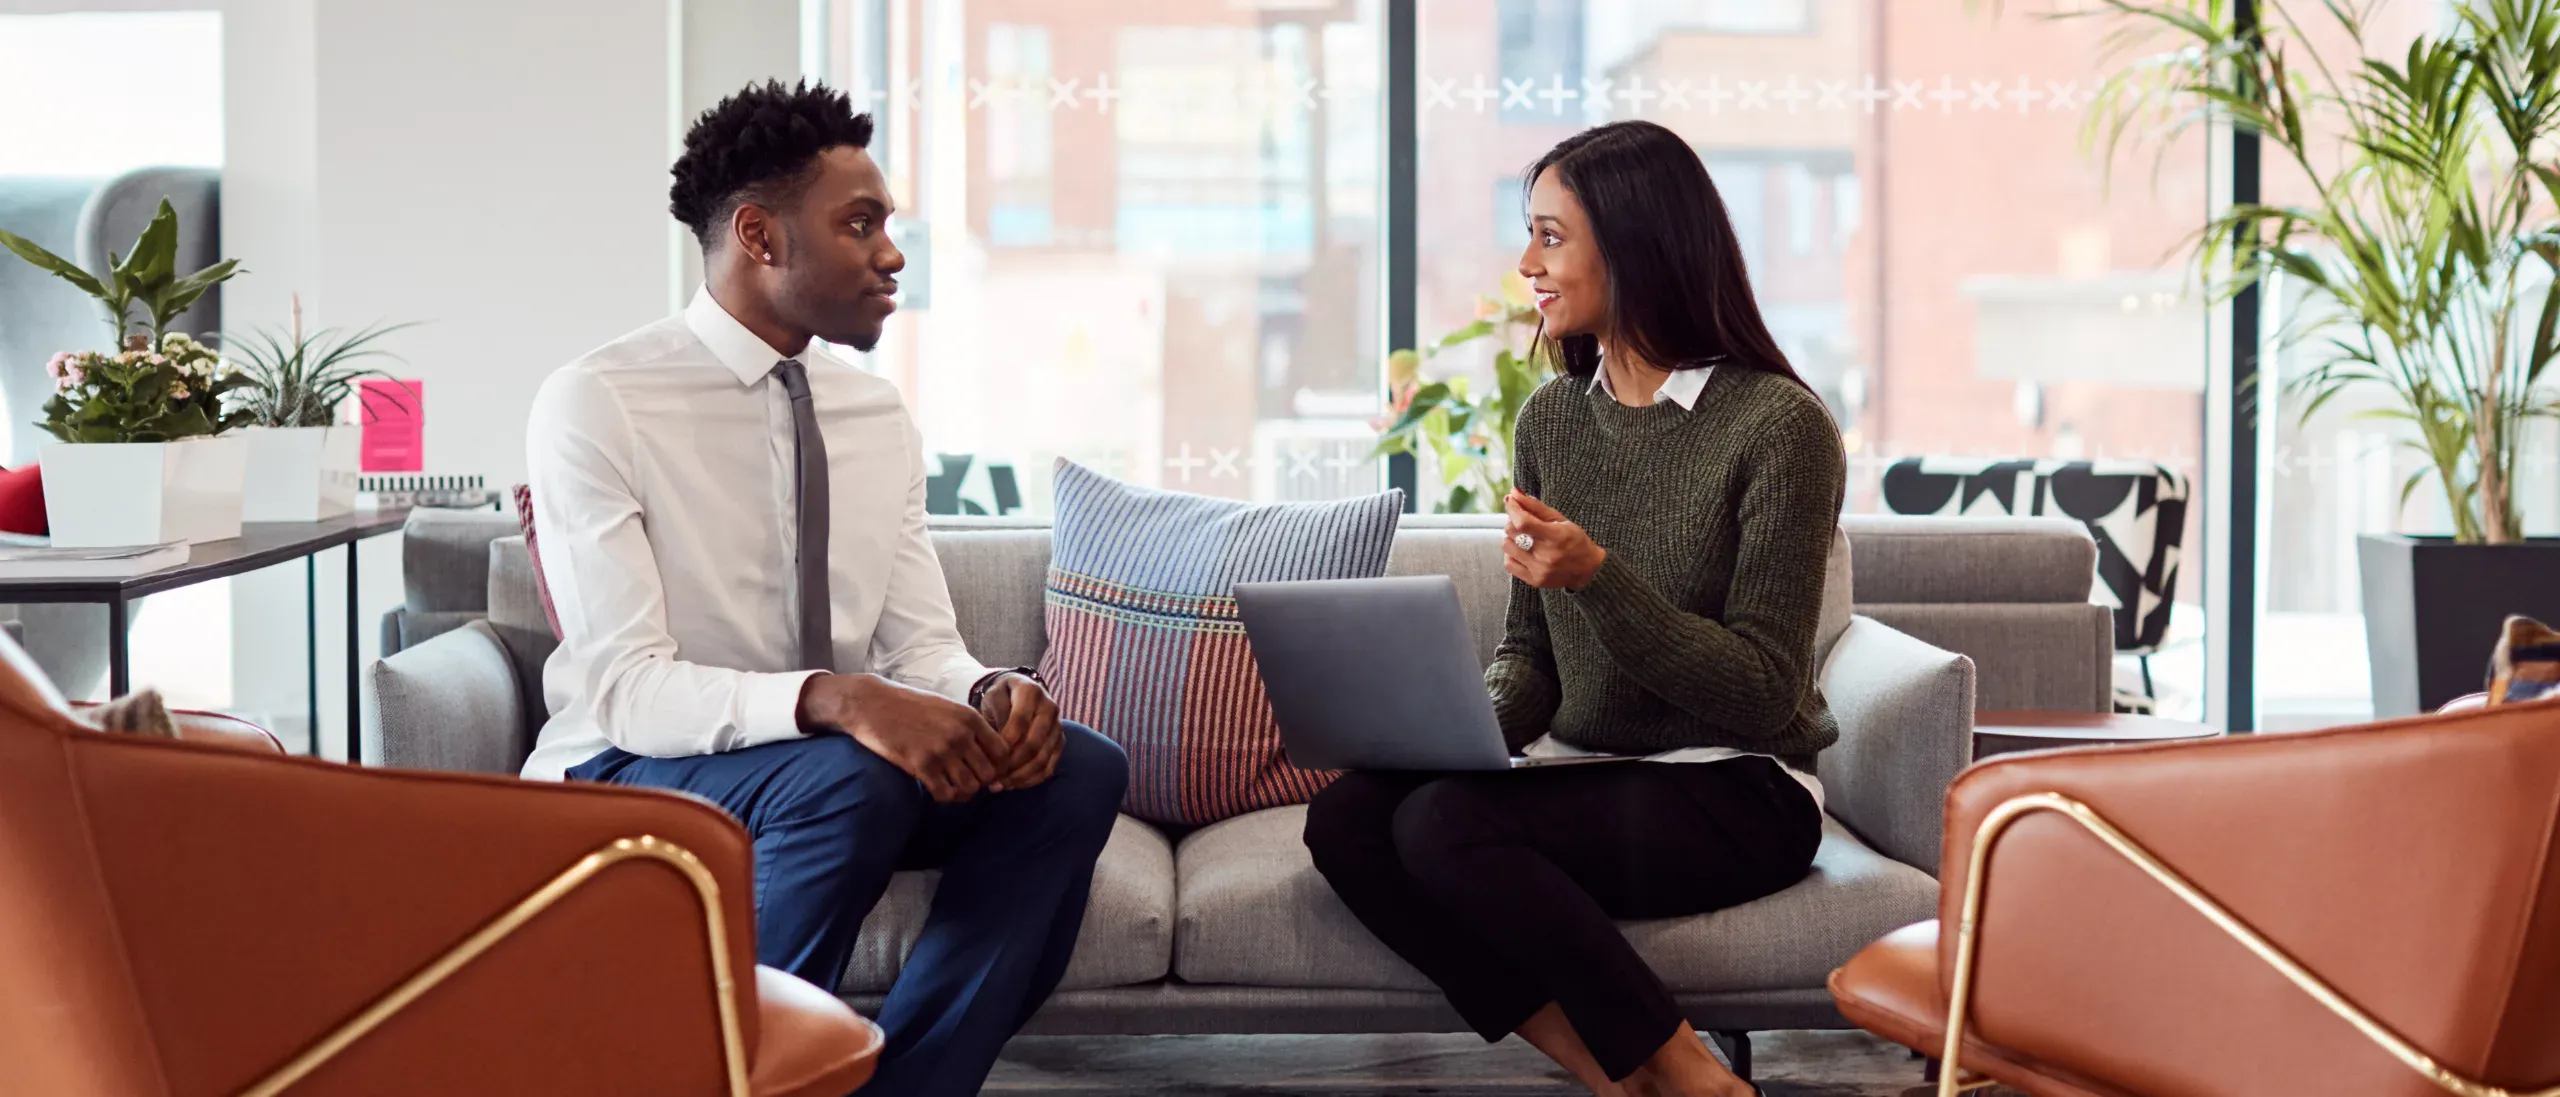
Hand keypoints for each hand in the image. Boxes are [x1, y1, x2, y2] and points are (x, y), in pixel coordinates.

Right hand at [796, 673, 1009, 801]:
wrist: (873, 704)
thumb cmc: (910, 706)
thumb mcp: (947, 708)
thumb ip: (969, 728)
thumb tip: (989, 753)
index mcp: (970, 718)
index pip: (1003, 752)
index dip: (998, 767)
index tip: (985, 771)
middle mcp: (960, 734)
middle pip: (989, 773)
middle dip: (981, 782)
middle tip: (968, 781)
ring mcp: (942, 750)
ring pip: (970, 787)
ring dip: (964, 793)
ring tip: (953, 788)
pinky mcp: (921, 765)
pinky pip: (946, 794)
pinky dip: (946, 798)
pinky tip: (938, 790)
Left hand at [978, 672, 1063, 790]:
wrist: (1018, 692)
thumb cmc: (1001, 696)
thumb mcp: (992, 698)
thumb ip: (996, 717)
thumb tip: (1001, 745)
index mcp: (1030, 692)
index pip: (1019, 721)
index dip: (1005, 742)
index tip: (988, 757)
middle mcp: (1049, 708)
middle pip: (1033, 743)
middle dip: (1011, 764)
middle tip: (992, 778)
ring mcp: (1057, 727)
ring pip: (1042, 758)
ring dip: (1020, 776)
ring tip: (1000, 785)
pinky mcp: (1060, 742)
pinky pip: (1049, 767)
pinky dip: (1031, 780)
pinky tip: (1013, 785)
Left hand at [1503, 490, 1605, 590]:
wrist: (1587, 569)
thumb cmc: (1575, 541)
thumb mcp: (1560, 519)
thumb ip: (1536, 506)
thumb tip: (1514, 493)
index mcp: (1556, 537)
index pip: (1524, 522)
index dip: (1513, 509)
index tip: (1510, 500)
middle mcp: (1546, 555)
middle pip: (1513, 532)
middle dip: (1513, 521)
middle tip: (1522, 519)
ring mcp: (1539, 570)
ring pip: (1507, 546)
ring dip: (1512, 537)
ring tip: (1524, 536)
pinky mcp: (1533, 580)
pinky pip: (1509, 564)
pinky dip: (1511, 553)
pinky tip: (1521, 550)